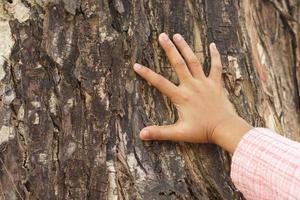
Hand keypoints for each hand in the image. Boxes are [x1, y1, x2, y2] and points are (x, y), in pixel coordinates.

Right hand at [134, 33, 251, 151]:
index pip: (160, 82)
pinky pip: (216, 66)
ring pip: (194, 61)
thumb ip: (159, 133)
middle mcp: (191, 86)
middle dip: (169, 49)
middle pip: (178, 64)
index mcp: (181, 96)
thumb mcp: (179, 133)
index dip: (147, 74)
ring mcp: (204, 83)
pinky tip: (212, 45)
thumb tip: (141, 135)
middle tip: (162, 36)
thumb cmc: (202, 131)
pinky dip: (215, 55)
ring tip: (178, 35)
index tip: (136, 65)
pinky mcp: (216, 83)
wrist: (225, 128)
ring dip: (185, 48)